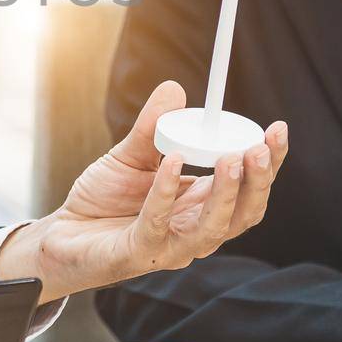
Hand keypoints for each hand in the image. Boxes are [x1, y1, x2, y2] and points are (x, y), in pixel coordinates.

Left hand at [0, 80, 286, 302]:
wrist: (63, 235)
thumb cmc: (104, 200)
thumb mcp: (130, 154)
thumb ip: (154, 126)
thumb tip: (174, 88)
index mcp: (202, 206)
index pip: (249, 189)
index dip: (269, 164)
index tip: (278, 129)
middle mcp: (195, 230)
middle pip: (243, 212)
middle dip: (258, 180)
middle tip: (262, 147)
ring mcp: (170, 247)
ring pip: (213, 227)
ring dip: (225, 192)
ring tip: (231, 157)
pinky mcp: (138, 254)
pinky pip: (157, 224)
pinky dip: (166, 192)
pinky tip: (172, 163)